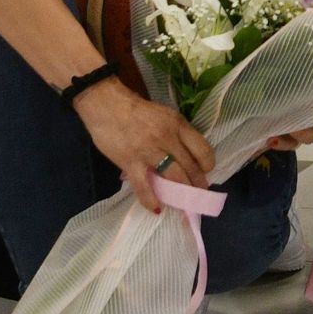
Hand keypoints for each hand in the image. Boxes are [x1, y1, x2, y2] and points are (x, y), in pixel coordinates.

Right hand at [72, 77, 210, 190]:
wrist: (105, 104)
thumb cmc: (135, 109)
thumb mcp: (164, 114)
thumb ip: (176, 132)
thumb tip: (186, 153)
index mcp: (177, 124)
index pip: (202, 148)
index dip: (207, 164)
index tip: (207, 171)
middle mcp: (167, 138)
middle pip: (190, 166)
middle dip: (197, 183)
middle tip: (199, 193)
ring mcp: (149, 151)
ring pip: (173, 177)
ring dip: (182, 193)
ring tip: (185, 203)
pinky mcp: (131, 162)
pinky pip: (144, 186)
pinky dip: (151, 200)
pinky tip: (157, 209)